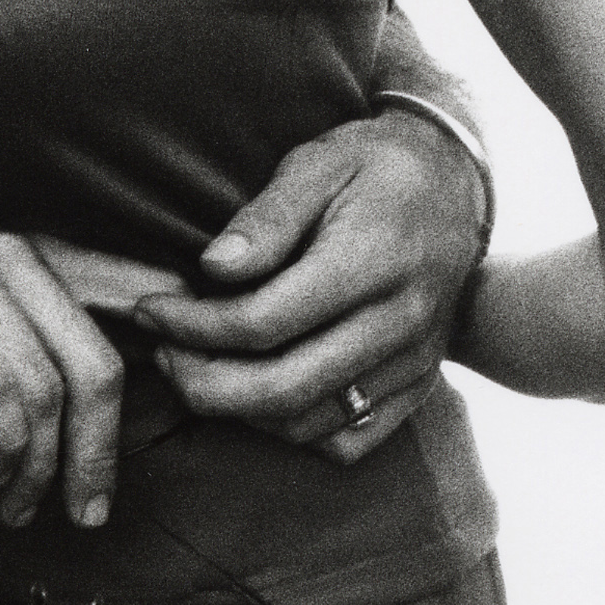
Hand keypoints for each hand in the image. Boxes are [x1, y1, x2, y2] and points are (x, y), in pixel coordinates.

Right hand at [0, 221, 144, 530]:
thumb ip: (19, 365)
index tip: (137, 453)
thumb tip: (73, 437)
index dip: (149, 382)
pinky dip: (5, 445)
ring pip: (47, 386)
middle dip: (99, 452)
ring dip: (42, 465)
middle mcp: (11, 258)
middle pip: (96, 364)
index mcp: (30, 261)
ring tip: (19, 503)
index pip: (121, 313)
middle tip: (88, 510)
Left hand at [122, 111, 486, 464]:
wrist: (454, 188)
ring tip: (195, 370)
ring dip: (239, 411)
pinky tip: (257, 394)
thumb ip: (266, 217)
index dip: (193, 326)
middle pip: (284, 388)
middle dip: (204, 383)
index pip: (264, 321)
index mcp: (369, 262)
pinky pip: (349, 441)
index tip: (151, 311)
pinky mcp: (417, 386)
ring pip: (310, 423)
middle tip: (161, 355)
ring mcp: (413, 363)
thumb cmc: (372, 168)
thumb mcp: (317, 163)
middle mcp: (397, 323)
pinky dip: (293, 430)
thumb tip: (213, 268)